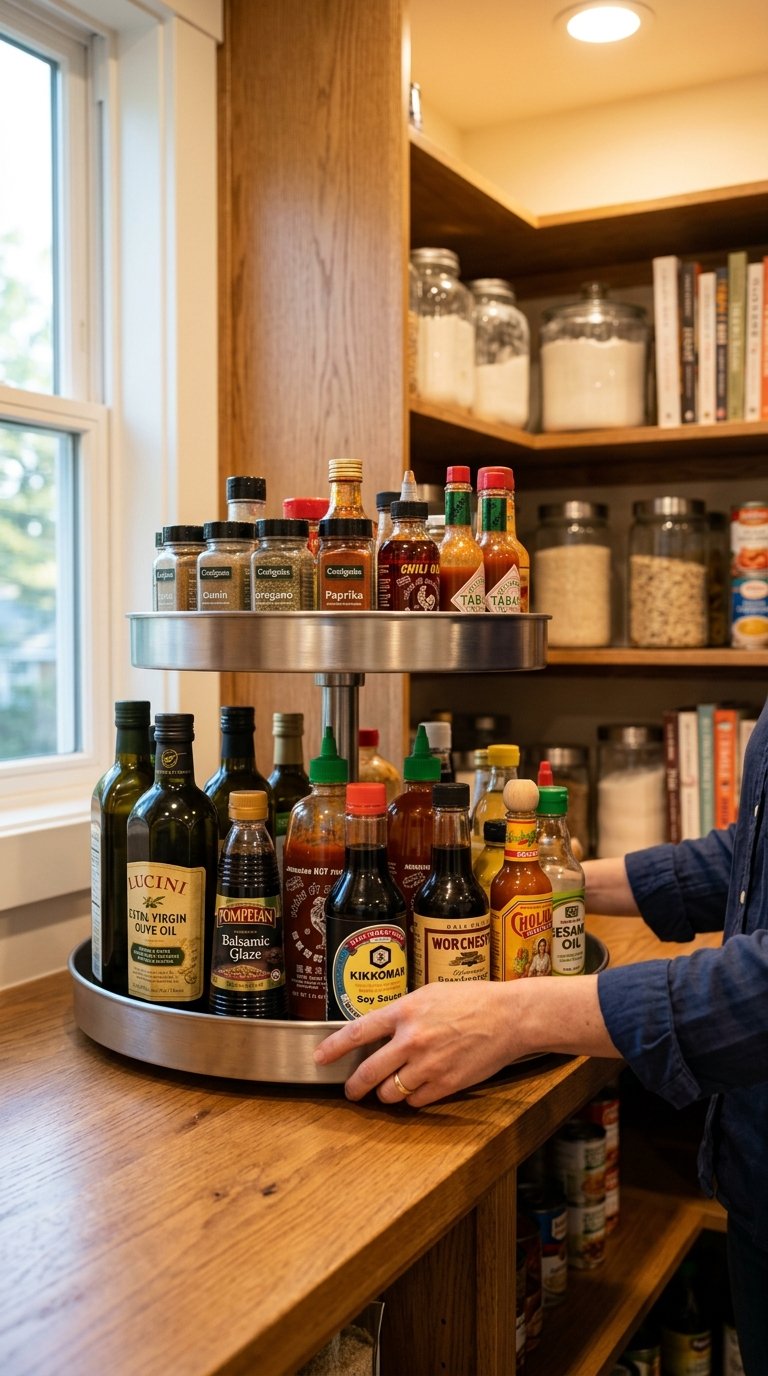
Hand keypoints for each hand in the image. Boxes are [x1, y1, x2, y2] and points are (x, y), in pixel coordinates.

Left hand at [314, 981, 521, 1107]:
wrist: (508, 1016)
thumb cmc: (470, 1000)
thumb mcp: (429, 994)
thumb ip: (402, 1013)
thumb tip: (379, 1030)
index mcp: (405, 1012)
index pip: (357, 1032)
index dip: (332, 1048)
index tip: (319, 1058)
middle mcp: (412, 1040)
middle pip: (368, 1073)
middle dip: (354, 1086)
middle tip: (351, 1090)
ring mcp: (429, 1065)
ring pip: (391, 1093)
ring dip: (386, 1093)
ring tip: (391, 1087)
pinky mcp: (447, 1084)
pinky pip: (416, 1101)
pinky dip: (413, 1098)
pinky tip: (419, 1087)